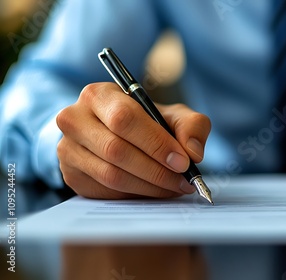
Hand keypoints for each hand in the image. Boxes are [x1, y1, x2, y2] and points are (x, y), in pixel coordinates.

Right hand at [56, 82, 210, 198]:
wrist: (117, 136)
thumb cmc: (147, 123)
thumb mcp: (174, 116)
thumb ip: (192, 126)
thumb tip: (193, 153)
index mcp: (99, 95)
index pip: (124, 119)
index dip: (156, 143)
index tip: (183, 161)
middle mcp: (74, 119)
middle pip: (116, 150)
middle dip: (156, 170)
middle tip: (183, 180)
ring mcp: (68, 149)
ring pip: (111, 175)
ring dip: (149, 186)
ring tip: (175, 187)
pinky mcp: (71, 175)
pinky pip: (106, 191)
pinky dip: (136, 195)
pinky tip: (155, 191)